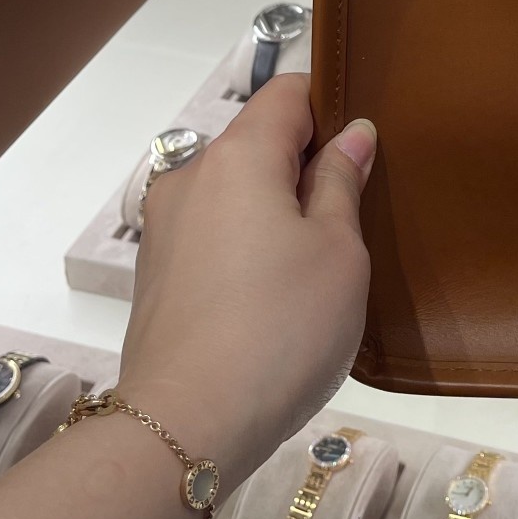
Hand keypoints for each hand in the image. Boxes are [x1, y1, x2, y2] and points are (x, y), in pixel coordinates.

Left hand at [115, 74, 375, 489]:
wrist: (184, 427)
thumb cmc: (280, 328)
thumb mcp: (339, 251)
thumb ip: (341, 181)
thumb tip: (352, 133)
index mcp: (238, 155)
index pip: (287, 91)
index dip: (330, 105)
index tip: (362, 144)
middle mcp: (191, 176)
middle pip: (258, 141)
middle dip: (303, 164)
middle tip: (351, 213)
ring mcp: (165, 226)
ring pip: (233, 191)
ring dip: (273, 209)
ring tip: (312, 264)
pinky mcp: (155, 273)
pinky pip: (212, 232)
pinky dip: (245, 244)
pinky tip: (272, 295)